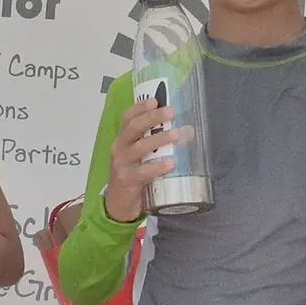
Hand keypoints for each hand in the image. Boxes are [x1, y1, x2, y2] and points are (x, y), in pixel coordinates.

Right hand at [104, 101, 179, 222]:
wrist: (118, 204)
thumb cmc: (133, 176)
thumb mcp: (143, 157)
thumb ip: (161, 144)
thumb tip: (188, 131)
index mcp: (122, 139)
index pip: (127, 118)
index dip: (140, 107)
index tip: (155, 100)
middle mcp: (119, 148)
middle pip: (133, 128)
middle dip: (152, 118)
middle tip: (171, 112)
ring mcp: (122, 164)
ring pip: (139, 147)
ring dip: (159, 139)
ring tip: (177, 134)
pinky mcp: (127, 180)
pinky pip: (143, 172)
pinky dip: (157, 167)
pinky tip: (171, 163)